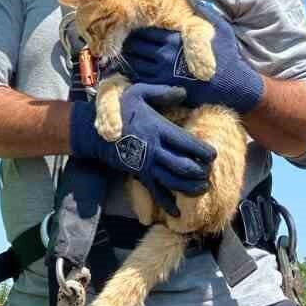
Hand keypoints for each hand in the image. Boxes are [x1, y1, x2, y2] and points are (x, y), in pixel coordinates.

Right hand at [68, 83, 214, 216]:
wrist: (93, 131)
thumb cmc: (117, 110)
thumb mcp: (138, 93)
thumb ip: (163, 93)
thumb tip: (184, 92)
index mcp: (158, 129)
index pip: (188, 144)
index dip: (204, 151)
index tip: (213, 154)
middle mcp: (155, 150)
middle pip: (184, 166)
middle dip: (201, 172)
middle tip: (209, 172)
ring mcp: (147, 165)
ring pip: (173, 182)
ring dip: (190, 188)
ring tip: (203, 189)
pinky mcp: (138, 175)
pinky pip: (155, 193)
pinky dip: (167, 204)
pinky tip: (178, 213)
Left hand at [121, 2, 264, 114]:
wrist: (233, 87)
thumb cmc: (227, 56)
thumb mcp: (219, 29)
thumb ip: (203, 11)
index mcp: (175, 39)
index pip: (145, 29)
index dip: (137, 26)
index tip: (134, 24)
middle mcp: (165, 55)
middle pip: (136, 45)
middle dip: (129, 40)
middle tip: (124, 37)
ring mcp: (162, 73)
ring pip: (134, 62)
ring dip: (128, 56)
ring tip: (126, 51)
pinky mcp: (163, 87)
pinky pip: (140, 79)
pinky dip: (133, 72)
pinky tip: (133, 67)